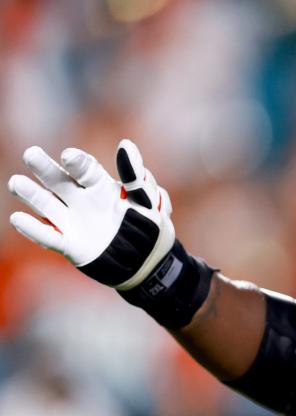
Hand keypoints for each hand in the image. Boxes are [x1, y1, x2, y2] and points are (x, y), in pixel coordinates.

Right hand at [9, 140, 173, 289]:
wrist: (149, 262)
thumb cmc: (149, 226)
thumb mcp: (148, 201)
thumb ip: (136, 177)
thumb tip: (126, 144)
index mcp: (99, 185)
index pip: (85, 169)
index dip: (78, 162)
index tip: (70, 156)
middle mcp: (80, 200)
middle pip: (58, 180)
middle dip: (45, 168)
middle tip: (31, 154)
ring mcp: (72, 222)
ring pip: (46, 204)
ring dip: (31, 194)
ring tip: (16, 183)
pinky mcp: (69, 245)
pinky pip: (48, 236)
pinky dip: (33, 229)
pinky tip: (18, 218)